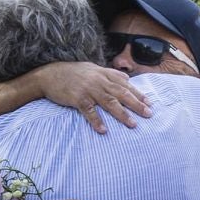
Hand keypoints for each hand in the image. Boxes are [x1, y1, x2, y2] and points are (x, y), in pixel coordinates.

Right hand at [36, 61, 152, 133]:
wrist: (49, 74)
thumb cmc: (73, 73)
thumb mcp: (93, 68)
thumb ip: (110, 74)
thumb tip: (127, 78)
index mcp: (104, 74)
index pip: (125, 84)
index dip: (138, 94)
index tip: (150, 103)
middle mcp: (99, 81)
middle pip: (121, 93)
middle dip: (136, 104)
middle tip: (148, 114)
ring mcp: (88, 89)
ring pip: (109, 102)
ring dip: (121, 114)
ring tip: (132, 124)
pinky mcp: (77, 98)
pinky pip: (89, 111)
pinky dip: (96, 121)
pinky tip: (103, 130)